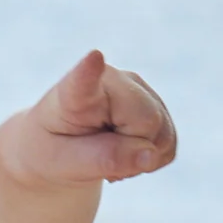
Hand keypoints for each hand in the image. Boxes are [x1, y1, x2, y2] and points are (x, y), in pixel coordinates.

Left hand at [0, 50, 176, 191]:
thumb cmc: (53, 150)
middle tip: (98, 159)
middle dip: (132, 151)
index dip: (90, 71)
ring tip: (108, 154)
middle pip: (148, 121)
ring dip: (141, 158)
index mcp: (73, 93)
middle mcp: (111, 80)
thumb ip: (104, 159)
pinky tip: (126, 153)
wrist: (57, 146)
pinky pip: (169, 143)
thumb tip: (151, 155)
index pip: (83, 80)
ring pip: (163, 134)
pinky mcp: (154, 102)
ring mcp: (137, 87)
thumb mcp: (64, 164)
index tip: (94, 58)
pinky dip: (151, 158)